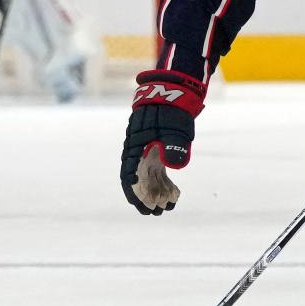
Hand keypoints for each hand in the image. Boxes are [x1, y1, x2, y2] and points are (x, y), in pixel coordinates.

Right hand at [120, 71, 205, 213]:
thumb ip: (173, 144)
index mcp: (136, 145)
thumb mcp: (175, 126)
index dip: (134, 192)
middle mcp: (138, 150)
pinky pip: (156, 171)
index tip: (142, 207)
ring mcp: (147, 151)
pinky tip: (174, 193)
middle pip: (137, 179)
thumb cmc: (172, 109)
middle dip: (145, 198)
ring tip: (165, 207)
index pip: (129, 174)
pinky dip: (163, 183)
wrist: (174, 92)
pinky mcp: (156, 150)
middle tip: (155, 213)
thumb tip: (173, 166)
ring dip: (155, 193)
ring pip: (147, 177)